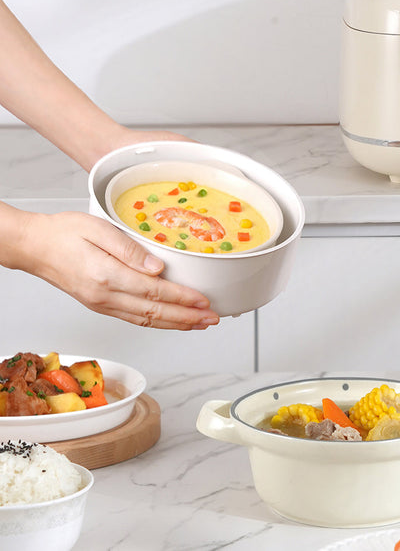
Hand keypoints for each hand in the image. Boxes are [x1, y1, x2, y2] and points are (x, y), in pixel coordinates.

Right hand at [14, 211, 220, 329]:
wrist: (33, 246)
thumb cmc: (63, 232)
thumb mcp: (99, 229)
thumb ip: (130, 250)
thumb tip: (158, 268)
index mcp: (106, 276)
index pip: (154, 292)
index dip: (183, 298)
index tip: (204, 301)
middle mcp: (104, 297)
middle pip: (154, 313)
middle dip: (187, 318)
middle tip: (211, 319)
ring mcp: (101, 304)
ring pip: (145, 321)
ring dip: (175, 324)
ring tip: (198, 324)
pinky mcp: (99, 304)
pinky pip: (134, 319)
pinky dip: (157, 323)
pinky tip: (170, 321)